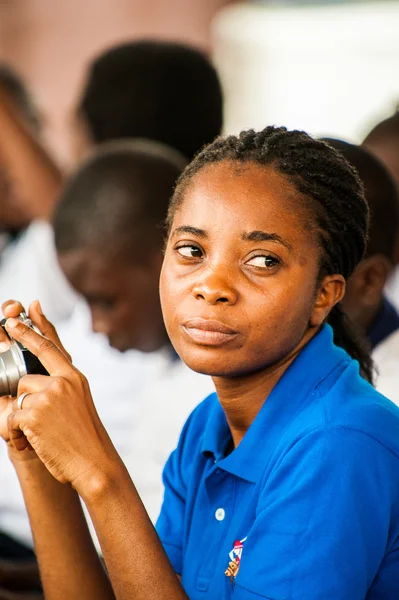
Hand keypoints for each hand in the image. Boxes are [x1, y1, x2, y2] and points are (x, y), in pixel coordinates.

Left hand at [4, 302, 116, 492]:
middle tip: (43, 421)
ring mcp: (48, 396)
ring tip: (45, 435)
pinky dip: (19, 433)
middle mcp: (62, 382)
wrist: (94, 462)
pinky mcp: (33, 414)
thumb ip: (61, 388)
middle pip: (26, 380)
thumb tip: (33, 386)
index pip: (48, 347)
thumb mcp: (78, 403)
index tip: (14, 320)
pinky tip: (36, 441)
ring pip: (19, 400)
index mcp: (74, 377)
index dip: (29, 332)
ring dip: (24, 419)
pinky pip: (12, 418)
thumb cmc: (85, 438)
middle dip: (26, 401)